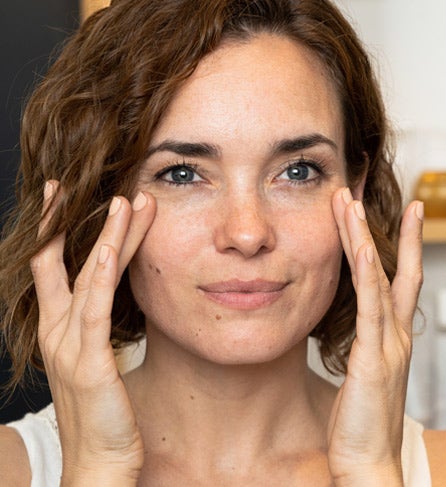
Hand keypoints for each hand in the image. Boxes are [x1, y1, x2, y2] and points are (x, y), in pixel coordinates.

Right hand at [30, 181, 155, 484]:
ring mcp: (70, 344)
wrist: (97, 460)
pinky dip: (102, 275)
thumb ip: (98, 329)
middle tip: (94, 185)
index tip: (65, 197)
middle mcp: (58, 330)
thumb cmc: (103, 412)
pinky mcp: (89, 361)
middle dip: (79, 222)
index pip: (54, 268)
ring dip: (108, 237)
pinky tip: (110, 249)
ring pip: (88, 277)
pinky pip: (95, 309)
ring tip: (127, 202)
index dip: (58, 231)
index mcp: (60, 328)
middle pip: (67, 263)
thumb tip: (112, 301)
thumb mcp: (96, 360)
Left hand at [327, 187, 423, 485]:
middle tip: (364, 193)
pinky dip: (368, 274)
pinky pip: (371, 308)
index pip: (399, 281)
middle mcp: (397, 335)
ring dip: (363, 238)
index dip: (402, 246)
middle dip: (382, 229)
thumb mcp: (364, 376)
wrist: (369, 464)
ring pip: (379, 278)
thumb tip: (359, 335)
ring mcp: (389, 345)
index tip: (401, 216)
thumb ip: (366, 349)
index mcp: (393, 339)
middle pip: (394, 269)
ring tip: (349, 203)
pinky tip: (362, 248)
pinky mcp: (374, 358)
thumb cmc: (363, 425)